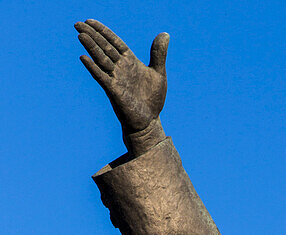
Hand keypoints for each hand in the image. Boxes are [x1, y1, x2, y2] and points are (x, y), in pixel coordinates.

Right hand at [75, 19, 168, 135]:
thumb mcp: (159, 73)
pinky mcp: (113, 91)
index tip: (90, 21)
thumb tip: (165, 34)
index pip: (114, 41)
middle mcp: (120, 67)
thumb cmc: (153, 99)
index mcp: (130, 61)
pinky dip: (93, 67)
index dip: (103, 31)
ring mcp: (116, 79)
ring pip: (100, 59)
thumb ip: (159, 54)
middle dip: (92, 35)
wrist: (149, 121)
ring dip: (90, 47)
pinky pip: (101, 77)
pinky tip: (83, 58)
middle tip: (78, 23)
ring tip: (80, 35)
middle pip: (104, 47)